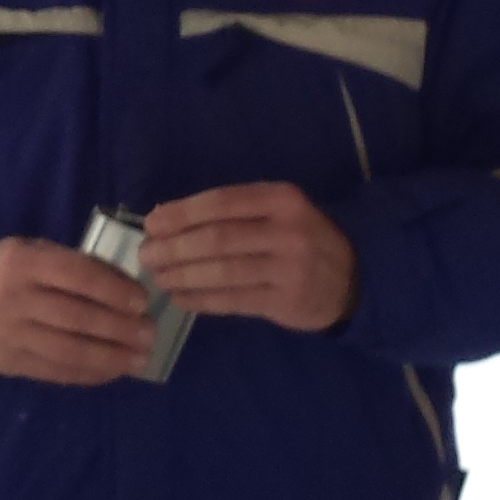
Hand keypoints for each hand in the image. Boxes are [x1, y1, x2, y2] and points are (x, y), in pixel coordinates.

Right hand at [0, 237, 151, 384]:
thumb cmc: (1, 271)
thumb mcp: (30, 252)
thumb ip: (70, 266)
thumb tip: (124, 287)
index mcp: (24, 262)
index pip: (78, 276)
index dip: (114, 290)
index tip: (142, 301)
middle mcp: (16, 298)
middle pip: (77, 317)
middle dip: (120, 328)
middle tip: (149, 334)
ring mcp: (10, 335)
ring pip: (68, 350)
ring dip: (110, 358)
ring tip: (139, 359)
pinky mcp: (8, 363)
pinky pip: (55, 372)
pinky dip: (88, 374)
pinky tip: (111, 372)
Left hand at [141, 182, 355, 333]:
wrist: (352, 277)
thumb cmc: (300, 238)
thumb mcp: (276, 212)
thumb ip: (232, 213)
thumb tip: (166, 219)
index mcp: (281, 199)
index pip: (221, 203)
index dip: (181, 214)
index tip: (151, 225)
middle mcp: (287, 230)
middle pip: (218, 238)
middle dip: (175, 248)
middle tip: (146, 257)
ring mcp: (289, 267)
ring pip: (223, 272)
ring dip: (183, 276)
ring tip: (159, 278)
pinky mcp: (286, 301)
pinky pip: (233, 300)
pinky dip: (201, 300)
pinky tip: (181, 298)